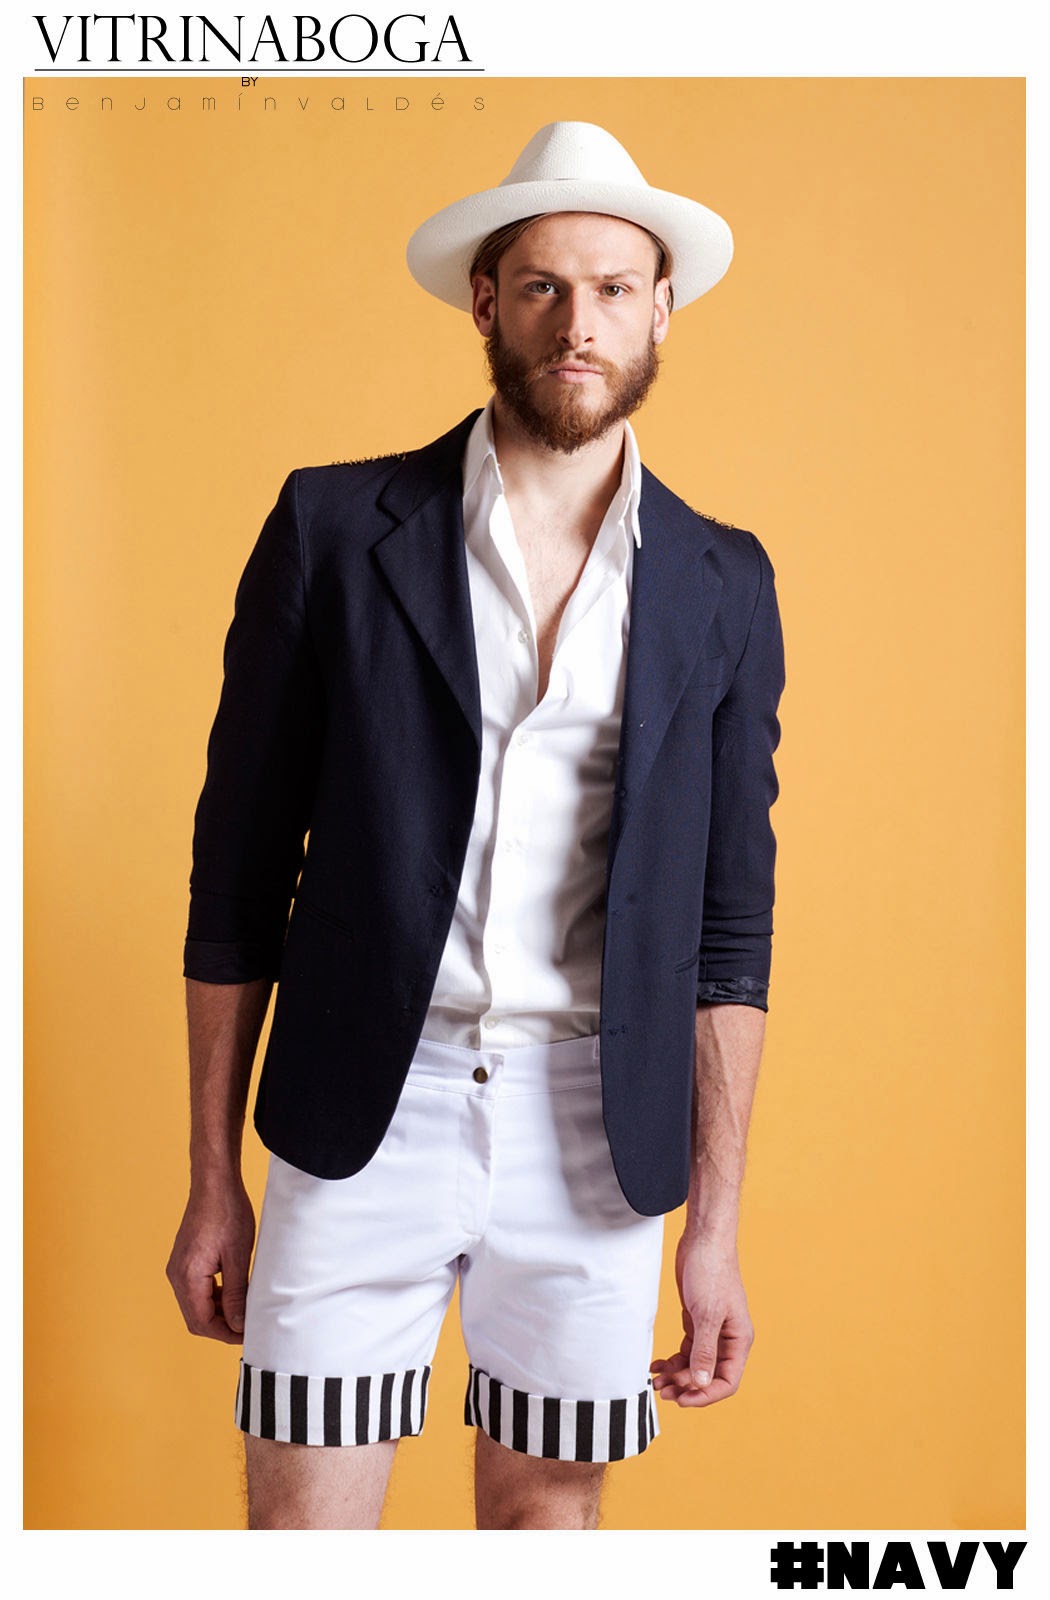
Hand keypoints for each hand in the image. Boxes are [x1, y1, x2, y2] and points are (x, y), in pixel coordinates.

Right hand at [166, 1176, 255, 1343]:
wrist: (214, 1182)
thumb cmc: (227, 1212)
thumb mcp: (238, 1256)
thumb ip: (236, 1294)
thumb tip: (238, 1324)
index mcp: (187, 1277)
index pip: (202, 1322)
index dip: (226, 1334)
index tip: (248, 1335)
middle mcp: (176, 1275)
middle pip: (196, 1318)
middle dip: (222, 1326)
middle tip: (249, 1326)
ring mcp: (178, 1267)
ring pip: (196, 1305)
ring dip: (219, 1312)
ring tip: (245, 1309)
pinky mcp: (185, 1260)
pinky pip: (196, 1290)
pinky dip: (214, 1297)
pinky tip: (234, 1292)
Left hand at [650, 1230, 753, 1406]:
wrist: (703, 1240)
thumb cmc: (711, 1272)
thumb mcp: (706, 1314)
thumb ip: (704, 1351)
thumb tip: (701, 1383)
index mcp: (738, 1340)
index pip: (726, 1382)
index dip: (704, 1395)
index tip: (681, 1399)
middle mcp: (727, 1339)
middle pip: (708, 1376)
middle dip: (685, 1386)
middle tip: (661, 1391)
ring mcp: (711, 1330)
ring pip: (695, 1365)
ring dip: (677, 1376)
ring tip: (655, 1381)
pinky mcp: (697, 1320)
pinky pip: (686, 1350)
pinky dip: (673, 1360)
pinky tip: (657, 1364)